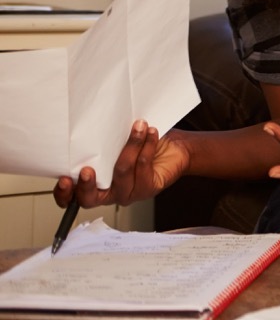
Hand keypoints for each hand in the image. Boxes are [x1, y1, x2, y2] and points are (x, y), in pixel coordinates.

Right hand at [53, 120, 188, 207]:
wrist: (175, 149)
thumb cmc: (142, 145)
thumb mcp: (117, 142)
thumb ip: (103, 142)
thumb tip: (91, 121)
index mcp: (95, 184)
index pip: (71, 198)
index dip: (64, 194)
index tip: (64, 179)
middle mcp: (109, 192)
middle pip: (90, 199)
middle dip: (86, 184)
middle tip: (86, 169)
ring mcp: (129, 192)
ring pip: (122, 172)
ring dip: (130, 146)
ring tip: (138, 126)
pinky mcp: (148, 188)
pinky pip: (143, 166)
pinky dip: (147, 146)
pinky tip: (151, 133)